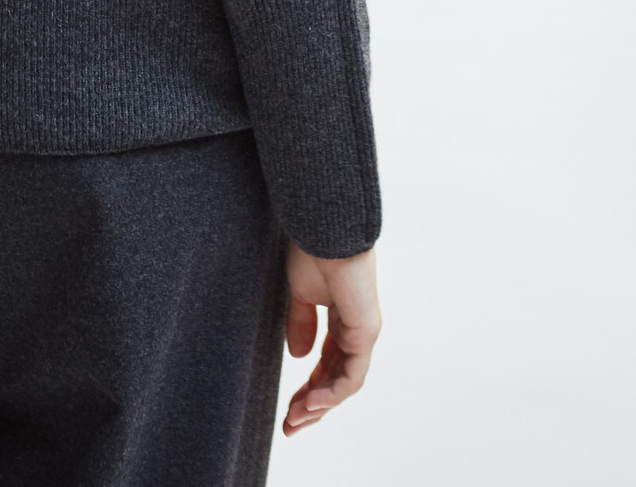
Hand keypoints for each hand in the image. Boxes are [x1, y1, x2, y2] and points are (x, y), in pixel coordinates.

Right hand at [282, 240, 380, 435]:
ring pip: (345, 384)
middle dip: (312, 405)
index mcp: (342, 319)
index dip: (308, 387)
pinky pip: (351, 376)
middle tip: (289, 426)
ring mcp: (364, 332)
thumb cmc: (313, 249)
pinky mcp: (365, 332)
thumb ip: (301, 324)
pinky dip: (331, 393)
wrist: (325, 227)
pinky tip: (310, 403)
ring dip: (319, 405)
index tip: (288, 407)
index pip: (328, 364)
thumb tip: (299, 358)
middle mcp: (357, 330)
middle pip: (336, 380)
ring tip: (295, 420)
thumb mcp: (300, 293)